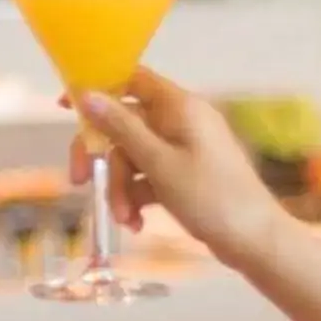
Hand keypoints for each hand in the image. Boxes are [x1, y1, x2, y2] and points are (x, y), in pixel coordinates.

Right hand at [73, 69, 288, 270]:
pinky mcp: (184, 175)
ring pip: (133, 157)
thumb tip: (88, 94)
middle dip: (104, 158)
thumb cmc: (211, 197)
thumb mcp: (159, 163)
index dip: (98, 89)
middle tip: (81, 181)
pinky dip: (137, 198)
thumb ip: (121, 128)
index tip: (65, 106)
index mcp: (179, 107)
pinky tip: (135, 223)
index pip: (132, 80)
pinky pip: (148, 177)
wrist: (255, 241)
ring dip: (121, 188)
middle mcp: (180, 122)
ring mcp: (183, 149)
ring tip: (124, 219)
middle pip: (125, 126)